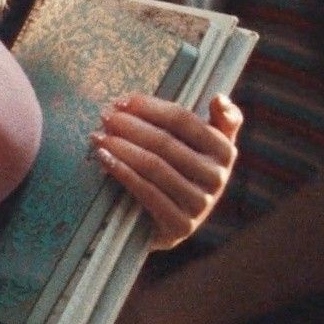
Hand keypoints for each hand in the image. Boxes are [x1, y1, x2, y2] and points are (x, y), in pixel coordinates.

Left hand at [91, 93, 242, 249]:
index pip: (182, 120)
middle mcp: (218, 178)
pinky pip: (146, 192)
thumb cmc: (182, 170)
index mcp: (225, 151)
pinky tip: (103, 159)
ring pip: (154, 166)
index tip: (121, 101)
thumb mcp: (204, 145)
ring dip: (121, 147)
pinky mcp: (181, 225)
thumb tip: (220, 98)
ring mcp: (201, 204)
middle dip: (129, 126)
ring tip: (98, 136)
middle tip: (105, 117)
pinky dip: (121, 172)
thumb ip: (220, 119)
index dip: (149, 107)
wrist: (169, 223)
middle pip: (165, 142)